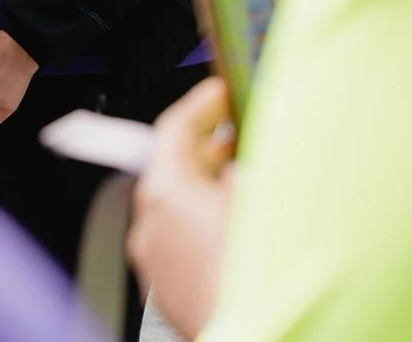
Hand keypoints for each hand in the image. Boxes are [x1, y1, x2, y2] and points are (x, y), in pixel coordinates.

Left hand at [128, 77, 235, 341]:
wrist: (257, 338)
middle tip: (239, 132)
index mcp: (163, 190)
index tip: (220, 93)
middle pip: (173, 165)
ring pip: (178, 206)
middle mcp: (148, 223)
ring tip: (246, 181)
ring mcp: (154, 262)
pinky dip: (205, 225)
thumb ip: (251, 160)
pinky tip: (239, 229)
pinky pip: (182, 241)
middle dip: (210, 147)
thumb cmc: (253, 277)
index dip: (202, 103)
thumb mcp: (263, 195)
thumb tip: (251, 147)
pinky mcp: (167, 291)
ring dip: (209, 188)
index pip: (174, 126)